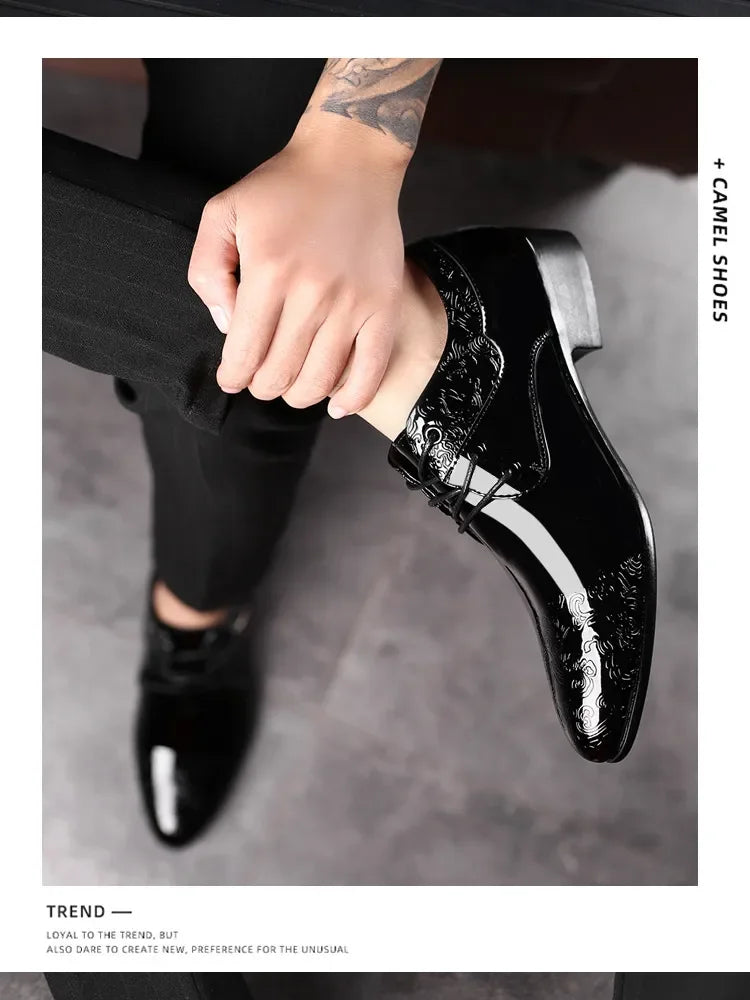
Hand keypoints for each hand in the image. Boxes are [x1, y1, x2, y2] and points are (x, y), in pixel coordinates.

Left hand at [188, 123, 406, 416]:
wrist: (351, 161)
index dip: (232, 376)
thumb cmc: (284, 188)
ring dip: (298, 394)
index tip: (231, 378)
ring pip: (320, 381)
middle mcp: (312, 295)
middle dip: (261, 386)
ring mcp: (353, 304)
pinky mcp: (384, 307)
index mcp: (268, 273)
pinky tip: (336, 404)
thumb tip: (225, 325)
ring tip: (291, 384)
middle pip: (279, 375)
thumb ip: (207, 269)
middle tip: (260, 377)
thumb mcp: (223, 211)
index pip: (243, 353)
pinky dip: (352, 398)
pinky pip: (371, 370)